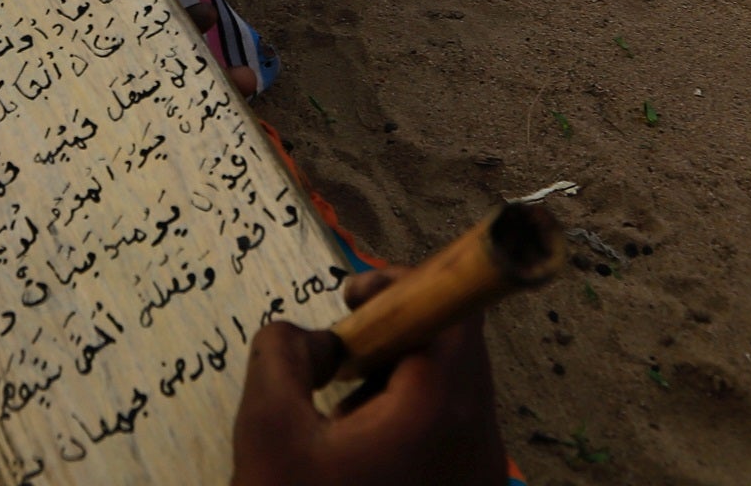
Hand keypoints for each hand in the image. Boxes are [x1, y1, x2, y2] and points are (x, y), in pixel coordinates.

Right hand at [228, 272, 505, 485]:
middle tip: (339, 355)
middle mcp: (479, 439)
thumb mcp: (268, 433)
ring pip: (453, 392)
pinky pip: (450, 435)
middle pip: (457, 347)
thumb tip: (306, 335)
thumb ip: (281, 356)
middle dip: (394, 335)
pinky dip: (409, 423)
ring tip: (341, 419)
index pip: (455, 307)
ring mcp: (482, 475)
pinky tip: (360, 456)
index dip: (406, 284)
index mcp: (439, 410)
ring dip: (400, 381)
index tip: (352, 299)